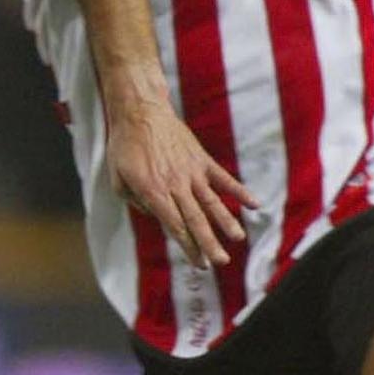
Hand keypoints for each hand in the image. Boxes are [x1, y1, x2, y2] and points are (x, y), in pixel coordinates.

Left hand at [106, 98, 255, 267]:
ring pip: (212, 202)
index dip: (189, 247)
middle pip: (196, 220)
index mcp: (153, 192)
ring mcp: (191, 172)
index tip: (200, 264)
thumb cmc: (124, 146)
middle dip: (209, 243)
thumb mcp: (118, 179)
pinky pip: (223, 178)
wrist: (140, 111)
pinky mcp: (201, 159)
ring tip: (238, 239)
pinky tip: (255, 204)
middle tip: (220, 262)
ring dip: (226, 222)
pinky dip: (239, 191)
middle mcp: (175, 185)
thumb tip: (156, 216)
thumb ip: (135, 202)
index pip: (176, 227)